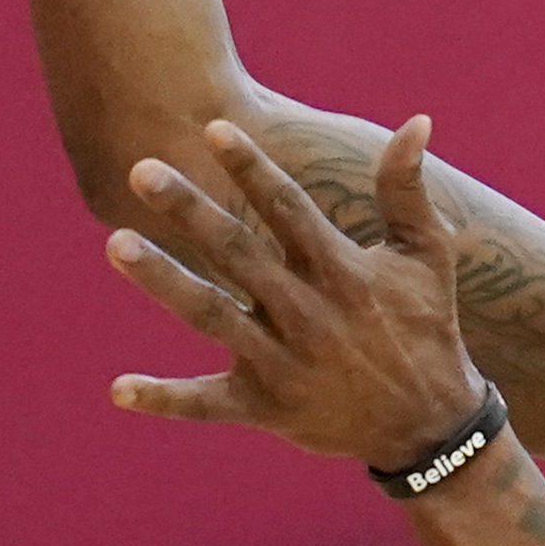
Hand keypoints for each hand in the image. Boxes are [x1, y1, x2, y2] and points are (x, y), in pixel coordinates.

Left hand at [106, 117, 492, 474]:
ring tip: (116, 242)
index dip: (251, 168)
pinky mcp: (264, 407)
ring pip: (211, 315)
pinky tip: (117, 389)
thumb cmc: (426, 326)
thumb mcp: (426, 255)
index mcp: (341, 271)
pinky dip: (164, 399)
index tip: (213, 128)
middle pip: (237, 252)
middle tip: (141, 169)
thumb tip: (417, 120)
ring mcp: (281, 362)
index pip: (287, 209)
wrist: (428, 425)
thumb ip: (407, 189)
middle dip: (189, 210)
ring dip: (163, 280)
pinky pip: (206, 404)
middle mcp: (306, 313)